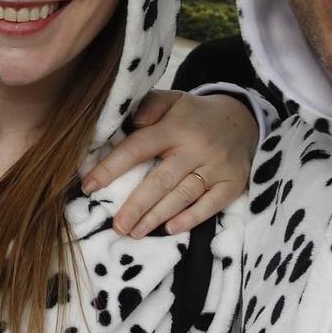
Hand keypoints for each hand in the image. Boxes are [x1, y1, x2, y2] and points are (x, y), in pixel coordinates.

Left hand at [82, 89, 257, 236]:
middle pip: (160, 180)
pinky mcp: (233, 183)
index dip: (111, 168)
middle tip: (116, 226)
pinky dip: (191, 218)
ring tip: (134, 232)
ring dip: (157, 217)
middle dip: (135, 206)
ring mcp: (216, 167)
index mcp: (174, 127)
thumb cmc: (194, 115)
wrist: (243, 119)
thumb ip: (148, 106)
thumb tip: (130, 123)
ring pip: (182, 195)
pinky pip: (211, 205)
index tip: (88, 186)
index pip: (137, 148)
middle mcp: (195, 148)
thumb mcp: (172, 100)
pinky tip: (170, 228)